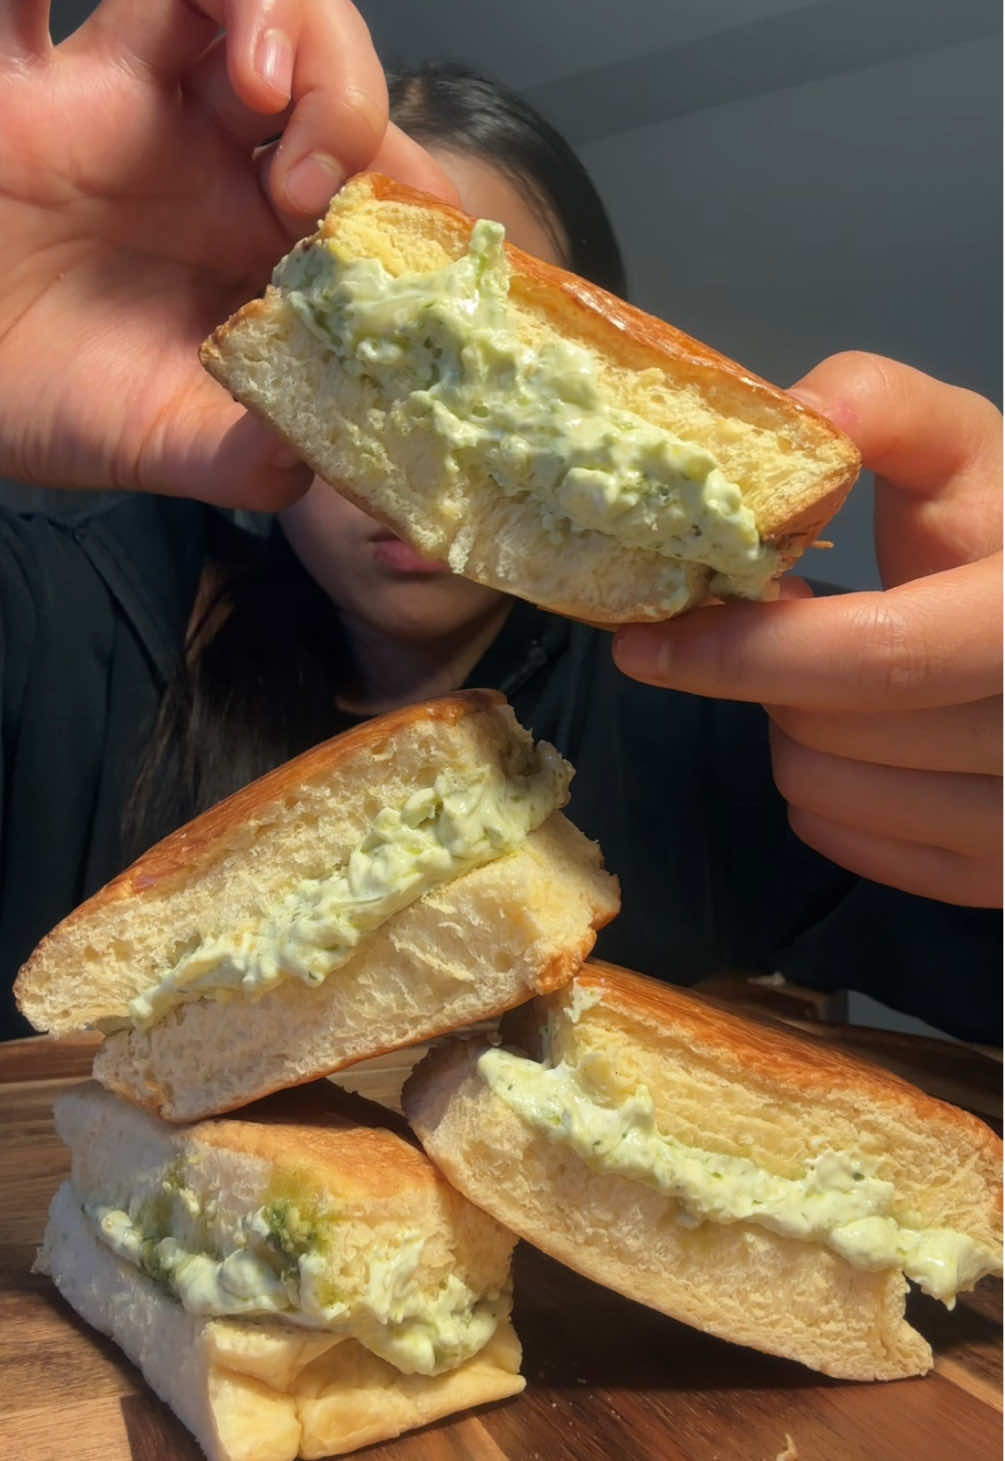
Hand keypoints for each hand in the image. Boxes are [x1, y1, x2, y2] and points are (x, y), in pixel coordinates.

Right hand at [0, 0, 455, 506]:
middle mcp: (211, 157)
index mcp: (264, 239)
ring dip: (269, 11)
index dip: (407, 188)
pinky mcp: (26, 80)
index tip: (405, 245)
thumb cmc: (57, 405)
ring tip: (263, 84)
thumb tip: (319, 455)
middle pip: (315, 62)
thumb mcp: (168, 447)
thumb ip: (249, 457)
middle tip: (309, 181)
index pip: (370, 175)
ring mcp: (124, 102)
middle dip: (344, 93)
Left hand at [614, 352, 1002, 906]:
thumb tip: (795, 410)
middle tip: (792, 621)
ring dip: (793, 727)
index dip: (749, 651)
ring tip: (838, 675)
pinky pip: (840, 839)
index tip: (645, 640)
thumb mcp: (964, 454)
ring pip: (821, 790)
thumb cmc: (1001, 539)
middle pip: (830, 731)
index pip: (881, 657)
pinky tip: (860, 732)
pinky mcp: (990, 876)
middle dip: (774, 673)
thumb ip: (887, 412)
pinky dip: (820, 786)